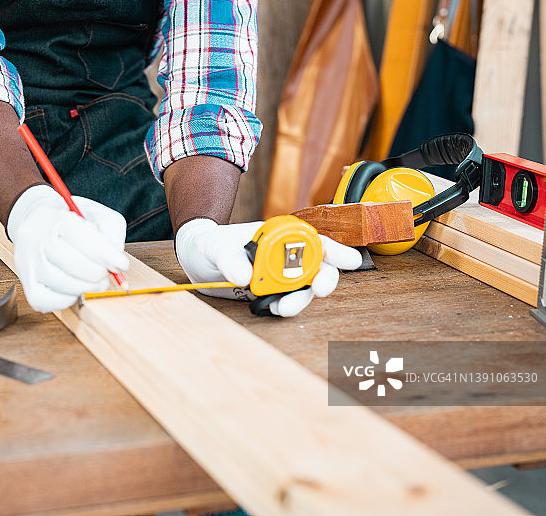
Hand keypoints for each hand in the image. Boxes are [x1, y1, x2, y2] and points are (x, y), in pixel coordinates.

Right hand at [7, 185, 128, 311]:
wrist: (38, 222)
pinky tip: (76, 289)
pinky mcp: (26, 282)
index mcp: (55, 217)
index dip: (107, 255)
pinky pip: (46, 301)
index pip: (83, 238)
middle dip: (98, 273)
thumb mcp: (97, 214)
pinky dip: (67, 300)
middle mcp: (35, 239)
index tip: (121, 264)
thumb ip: (111, 231)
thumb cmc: (72, 220)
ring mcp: (27, 262)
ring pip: (61, 284)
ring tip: (95, 282)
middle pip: (73, 263)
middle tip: (107, 274)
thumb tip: (116, 259)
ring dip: (86, 288)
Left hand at [175, 218, 362, 315]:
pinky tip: (273, 309)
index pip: (314, 241)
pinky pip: (283, 302)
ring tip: (284, 307)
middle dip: (324, 279)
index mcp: (281, 237)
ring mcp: (279, 277)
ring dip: (299, 300)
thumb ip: (230, 258)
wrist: (196, 260)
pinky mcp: (269, 294)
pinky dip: (283, 308)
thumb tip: (244, 276)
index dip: (335, 250)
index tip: (349, 261)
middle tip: (320, 289)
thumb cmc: (210, 243)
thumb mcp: (216, 247)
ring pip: (302, 290)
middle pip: (317, 268)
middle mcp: (285, 257)